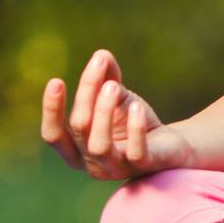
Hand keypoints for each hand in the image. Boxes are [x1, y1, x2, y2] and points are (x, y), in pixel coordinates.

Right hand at [40, 49, 190, 179]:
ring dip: (104, 111)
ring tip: (114, 85)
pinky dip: (135, 128)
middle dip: (87, 94)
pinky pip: (135, 152)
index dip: (51, 110)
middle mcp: (91, 164)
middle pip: (80, 128)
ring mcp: (116, 168)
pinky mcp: (142, 166)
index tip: (56, 81)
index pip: (53, 135)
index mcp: (76, 150)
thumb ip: (107, 78)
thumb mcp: (118, 98)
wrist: (172, 144)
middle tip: (99, 66)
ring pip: (99, 145)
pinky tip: (137, 107)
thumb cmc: (134, 122)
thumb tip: (101, 54)